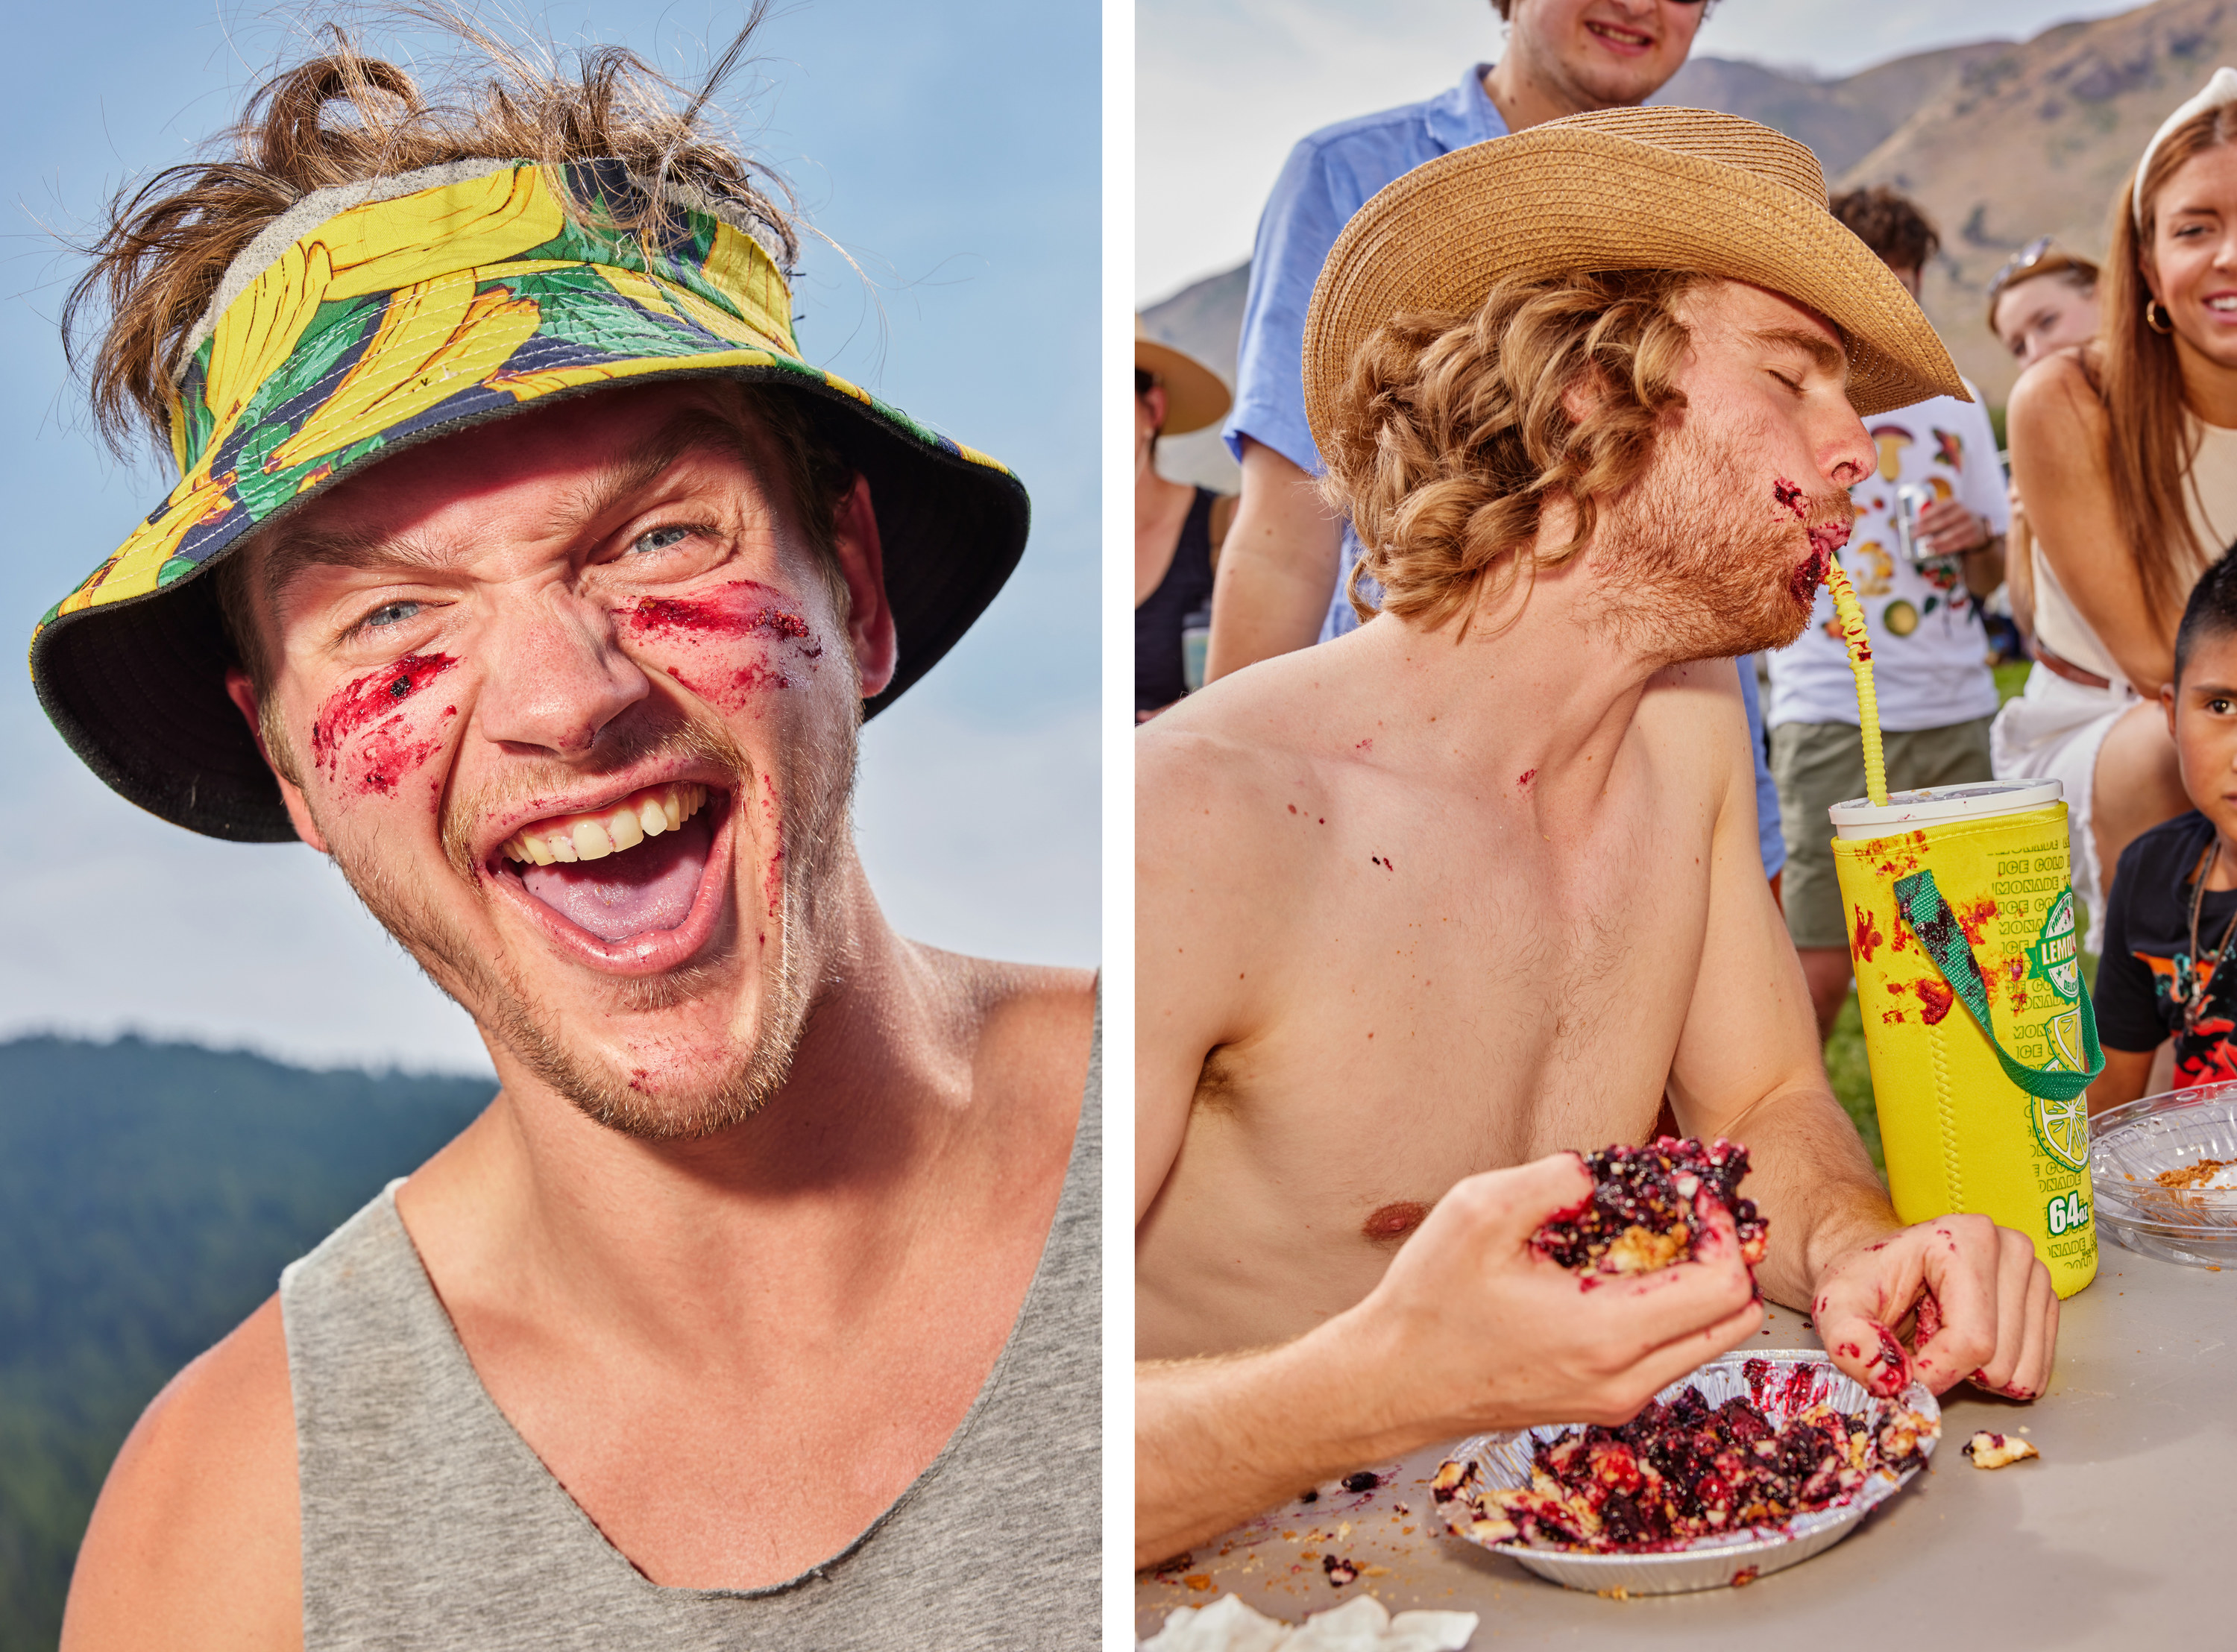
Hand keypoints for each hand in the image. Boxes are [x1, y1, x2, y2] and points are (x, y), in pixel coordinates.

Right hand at [1339, 1153, 1763, 1443]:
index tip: (1686, 1192)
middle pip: (1734, 1319)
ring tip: (1643, 1240)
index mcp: (1607, 1333)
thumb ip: (1552, 1179)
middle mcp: (1627, 1379)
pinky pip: (1667, 1355)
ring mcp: (1617, 1399)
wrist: (1392, 1382)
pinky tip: (1610, 1276)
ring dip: (1696, 1284)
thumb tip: (1598, 1174)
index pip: (1725, 1285)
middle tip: (1681, 1214)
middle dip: (1723, 1255)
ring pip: (1705, 1340)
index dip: (1721, 1227)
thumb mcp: (1477, 1212)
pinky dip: (1665, 1311)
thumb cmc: (1428, 1303)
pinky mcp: (1602, 1403)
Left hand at [1810, 1214, 2056, 1399]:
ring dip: (1974, 1372)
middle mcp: (2011, 1249)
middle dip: (1952, 1368)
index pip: (1972, 1341)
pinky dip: (1995, 1372)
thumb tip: (1889, 1381)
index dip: (1934, 1372)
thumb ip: (1849, 1342)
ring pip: (2020, 1372)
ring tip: (1941, 1332)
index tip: (1902, 1371)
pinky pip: (2034, 1373)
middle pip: (2000, 1360)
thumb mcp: (1834, 1307)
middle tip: (1920, 1334)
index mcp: (1965, 1239)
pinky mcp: (2045, 1304)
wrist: (1878, 1268)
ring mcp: (2035, 1276)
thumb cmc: (1863, 1282)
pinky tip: (1965, 1339)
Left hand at [1916, 497, 1987, 556]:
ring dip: (1936, 541)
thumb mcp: (1947, 512)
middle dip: (1927, 529)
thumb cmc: (1954, 520)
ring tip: (1924, 546)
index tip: (1915, 524)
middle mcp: (1964, 512)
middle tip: (1914, 536)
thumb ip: (1932, 515)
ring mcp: (1970, 525)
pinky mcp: (1973, 537)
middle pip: (1943, 521)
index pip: (1939, 509)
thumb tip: (1911, 523)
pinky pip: (1958, 544)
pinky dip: (1946, 548)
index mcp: (1955, 504)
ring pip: (1951, 534)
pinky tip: (1936, 551)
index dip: (1926, 517)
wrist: (1978, 528)